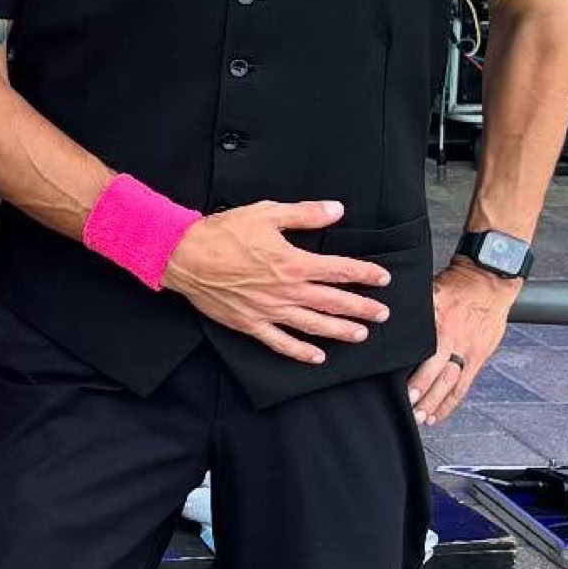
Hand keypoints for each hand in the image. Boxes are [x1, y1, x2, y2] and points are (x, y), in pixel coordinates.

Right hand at [162, 199, 391, 366]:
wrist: (184, 256)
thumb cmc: (223, 232)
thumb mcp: (266, 214)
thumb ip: (305, 214)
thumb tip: (337, 210)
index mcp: (293, 262)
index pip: (340, 270)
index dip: (365, 274)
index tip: (383, 278)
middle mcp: (286, 290)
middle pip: (334, 302)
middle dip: (362, 308)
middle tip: (383, 313)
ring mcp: (269, 310)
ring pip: (314, 325)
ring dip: (341, 331)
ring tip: (361, 334)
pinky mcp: (250, 323)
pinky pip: (281, 343)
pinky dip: (300, 352)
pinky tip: (317, 357)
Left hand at [408, 257, 521, 426]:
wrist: (489, 281)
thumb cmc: (456, 286)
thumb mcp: (429, 295)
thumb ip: (414, 314)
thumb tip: (389, 325)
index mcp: (440, 327)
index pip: (426, 359)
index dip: (417, 378)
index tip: (403, 393)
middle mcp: (455, 343)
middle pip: (439, 377)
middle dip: (424, 397)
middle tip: (410, 412)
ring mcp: (469, 352)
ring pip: (452, 385)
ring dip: (437, 405)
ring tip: (423, 419)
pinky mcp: (479, 357)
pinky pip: (465, 384)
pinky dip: (452, 402)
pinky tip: (439, 414)